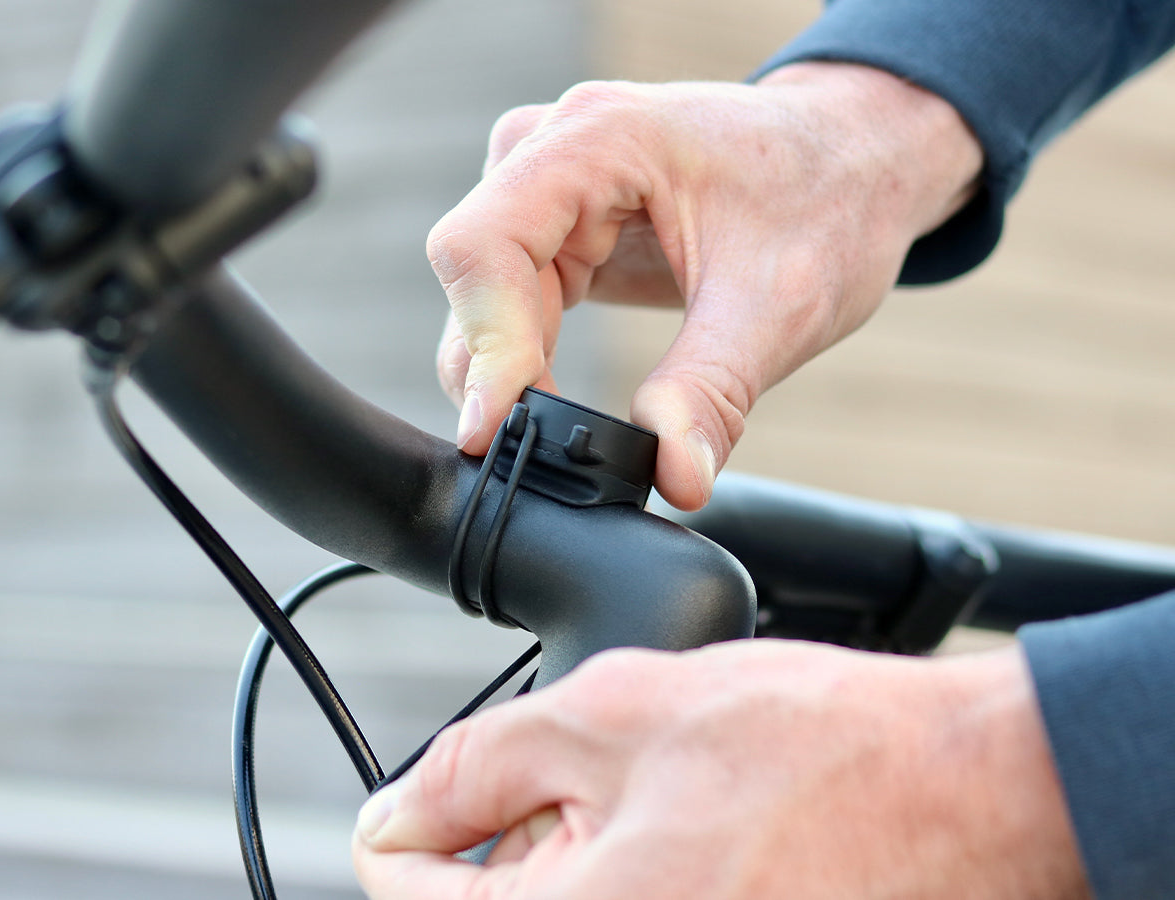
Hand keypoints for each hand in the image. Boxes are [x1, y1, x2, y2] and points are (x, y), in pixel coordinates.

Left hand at [352, 641, 1088, 898]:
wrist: (964, 795)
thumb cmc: (814, 752)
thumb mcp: (615, 712)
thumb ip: (478, 764)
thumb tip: (395, 816)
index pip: (404, 892)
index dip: (420, 820)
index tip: (474, 787)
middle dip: (522, 834)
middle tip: (617, 781)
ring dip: (583, 855)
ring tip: (675, 805)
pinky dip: (635, 875)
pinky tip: (697, 837)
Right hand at [431, 63, 981, 509]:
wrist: (856, 164)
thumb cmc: (829, 202)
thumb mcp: (779, 303)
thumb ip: (712, 392)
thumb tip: (674, 479)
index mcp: (600, 139)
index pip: (485, 244)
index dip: (484, 344)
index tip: (496, 430)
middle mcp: (555, 150)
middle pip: (474, 275)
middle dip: (498, 371)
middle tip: (543, 455)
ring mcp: (551, 185)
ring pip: (483, 295)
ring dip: (508, 371)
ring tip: (560, 434)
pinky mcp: (561, 226)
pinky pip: (512, 300)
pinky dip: (526, 359)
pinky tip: (555, 403)